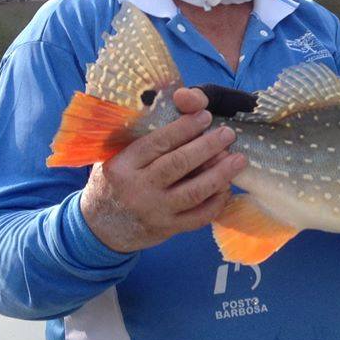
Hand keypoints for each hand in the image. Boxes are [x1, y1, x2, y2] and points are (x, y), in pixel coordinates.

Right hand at [80, 87, 247, 252]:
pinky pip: (198, 216)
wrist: (101, 229)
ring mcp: (154, 211)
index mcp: (123, 166)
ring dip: (220, 174)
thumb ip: (142, 140)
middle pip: (179, 164)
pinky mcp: (168, 229)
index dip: (184, 128)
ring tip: (239, 159)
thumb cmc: (114, 184)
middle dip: (207, 147)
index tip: (205, 115)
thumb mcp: (116, 158)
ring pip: (194, 192)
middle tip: (228, 134)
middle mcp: (138, 189)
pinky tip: (227, 188)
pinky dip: (216, 202)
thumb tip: (180, 110)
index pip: (157, 143)